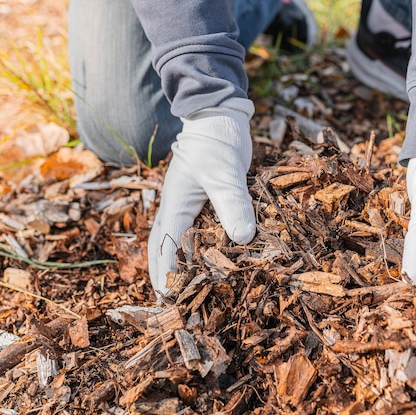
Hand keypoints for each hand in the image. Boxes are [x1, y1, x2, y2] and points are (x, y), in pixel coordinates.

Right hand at [148, 98, 256, 298]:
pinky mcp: (209, 203)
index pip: (164, 248)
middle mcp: (179, 210)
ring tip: (196, 291)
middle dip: (169, 277)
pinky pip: (204, 231)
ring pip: (184, 242)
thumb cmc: (215, 142)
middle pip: (167, 250)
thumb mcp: (223, 173)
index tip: (171, 302)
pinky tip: (221, 260)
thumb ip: (231, 203)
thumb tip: (243, 239)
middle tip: (178, 305)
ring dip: (186, 265)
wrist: (221, 118)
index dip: (166, 276)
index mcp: (174, 206)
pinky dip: (208, 248)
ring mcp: (193, 207)